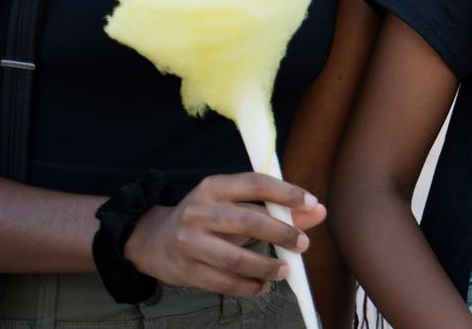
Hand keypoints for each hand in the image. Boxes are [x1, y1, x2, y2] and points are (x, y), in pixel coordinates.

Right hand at [123, 172, 320, 297]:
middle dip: (282, 233)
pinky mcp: (186, 270)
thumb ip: (275, 208)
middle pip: (249, 221)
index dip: (286, 193)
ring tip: (286, 270)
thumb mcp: (234, 204)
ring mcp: (189, 242)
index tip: (312, 203)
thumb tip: (318, 212)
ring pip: (236, 258)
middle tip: (303, 244)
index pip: (256, 183)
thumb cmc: (206, 217)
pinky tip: (263, 286)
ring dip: (266, 266)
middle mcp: (199, 211)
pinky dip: (248, 287)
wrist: (152, 239)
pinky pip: (223, 282)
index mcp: (214, 187)